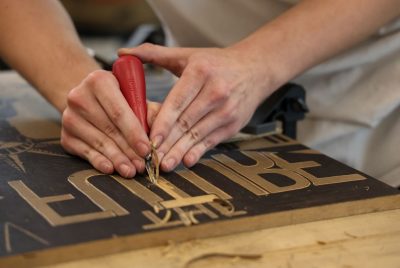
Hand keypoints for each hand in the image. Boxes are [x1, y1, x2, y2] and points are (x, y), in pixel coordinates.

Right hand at [61, 70, 160, 177]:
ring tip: (131, 171)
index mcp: (99, 81)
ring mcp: (69, 117)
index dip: (135, 133)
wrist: (89, 100)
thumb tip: (158, 136)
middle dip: (129, 151)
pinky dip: (100, 161)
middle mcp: (79, 97)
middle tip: (143, 166)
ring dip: (118, 159)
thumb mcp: (135, 97)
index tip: (148, 150)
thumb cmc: (120, 99)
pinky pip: (86, 152)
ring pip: (99, 143)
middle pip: (110, 130)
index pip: (119, 112)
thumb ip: (149, 111)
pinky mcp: (65, 136)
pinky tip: (111, 169)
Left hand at [119, 44, 272, 171]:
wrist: (255, 69)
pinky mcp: (233, 124)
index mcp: (201, 72)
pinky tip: (187, 161)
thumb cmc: (217, 63)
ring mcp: (226, 110)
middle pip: (186, 122)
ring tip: (164, 165)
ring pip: (197, 134)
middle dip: (167, 142)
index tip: (149, 138)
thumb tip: (122, 54)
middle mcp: (216, 91)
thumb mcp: (187, 54)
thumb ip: (154, 54)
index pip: (177, 102)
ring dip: (180, 152)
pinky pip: (212, 140)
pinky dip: (198, 152)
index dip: (163, 123)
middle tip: (150, 158)